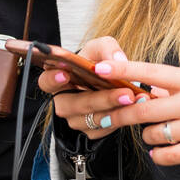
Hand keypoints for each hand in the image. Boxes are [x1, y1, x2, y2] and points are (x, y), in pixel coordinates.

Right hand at [39, 37, 153, 140]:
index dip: (53, 79)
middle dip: (101, 99)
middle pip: (74, 105)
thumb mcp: (100, 48)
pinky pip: (102, 129)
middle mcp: (64, 101)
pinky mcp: (90, 131)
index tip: (65, 74)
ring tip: (133, 99)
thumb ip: (107, 48)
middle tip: (124, 92)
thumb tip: (116, 60)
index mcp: (59, 79)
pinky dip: (119, 120)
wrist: (109, 84)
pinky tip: (133, 110)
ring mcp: (75, 119)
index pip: (46, 81)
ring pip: (91, 119)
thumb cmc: (97, 64)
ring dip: (114, 110)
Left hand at [97, 59, 179, 165]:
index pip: (150, 73)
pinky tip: (161, 148)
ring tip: (158, 130)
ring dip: (148, 133)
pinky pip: (165, 156)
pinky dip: (159, 154)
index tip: (100, 68)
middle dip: (121, 113)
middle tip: (107, 114)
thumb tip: (146, 89)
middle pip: (143, 110)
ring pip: (152, 134)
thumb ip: (173, 85)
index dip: (123, 71)